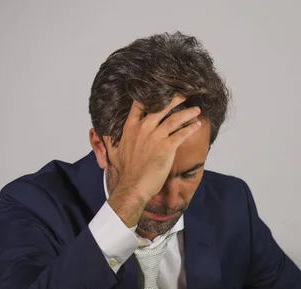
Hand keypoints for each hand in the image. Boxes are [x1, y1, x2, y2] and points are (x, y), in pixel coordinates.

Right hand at [106, 95, 201, 226]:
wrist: (133, 186)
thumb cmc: (126, 172)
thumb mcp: (113, 152)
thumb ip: (109, 139)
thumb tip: (102, 133)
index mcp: (130, 127)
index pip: (140, 104)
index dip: (151, 95)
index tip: (161, 90)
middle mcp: (143, 128)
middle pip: (161, 106)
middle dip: (175, 98)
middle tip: (184, 94)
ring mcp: (155, 137)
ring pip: (175, 118)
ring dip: (188, 113)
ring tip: (196, 109)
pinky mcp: (167, 147)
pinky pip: (182, 133)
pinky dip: (191, 128)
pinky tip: (198, 125)